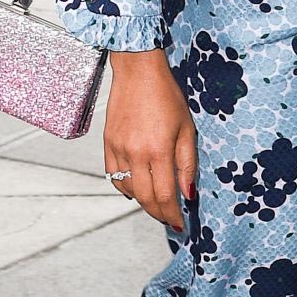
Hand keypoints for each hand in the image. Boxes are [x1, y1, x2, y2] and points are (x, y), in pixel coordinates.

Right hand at [103, 48, 197, 232]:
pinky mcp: (108, 144)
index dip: (173, 214)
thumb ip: (187, 164)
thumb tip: (187, 194)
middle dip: (159, 214)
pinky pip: (113, 176)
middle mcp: (136, 153)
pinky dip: (125, 188)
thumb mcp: (187, 128)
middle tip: (170, 220)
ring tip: (157, 204)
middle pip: (145, 198)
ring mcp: (118, 149)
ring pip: (128, 190)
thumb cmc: (167, 96)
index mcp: (158, 150)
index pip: (165, 195)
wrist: (138, 72)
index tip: (180, 224)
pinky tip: (137, 189)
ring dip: (143, 202)